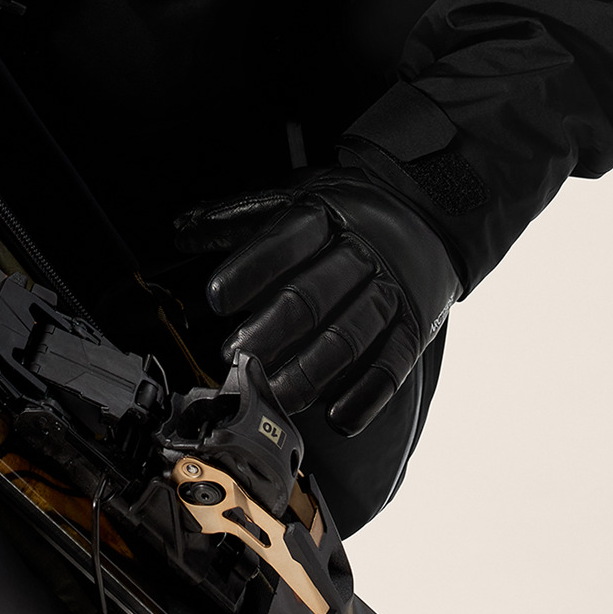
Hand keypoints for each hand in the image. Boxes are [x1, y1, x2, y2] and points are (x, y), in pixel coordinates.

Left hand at [174, 171, 460, 435]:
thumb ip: (240, 216)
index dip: (248, 270)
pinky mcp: (414, 325)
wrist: (430, 213)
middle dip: (272, 329)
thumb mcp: (297, 196)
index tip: (215, 297)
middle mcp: (361, 252)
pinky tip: (337, 417)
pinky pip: (393, 365)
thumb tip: (182, 230)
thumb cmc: (347, 212)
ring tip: (273, 394)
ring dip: (309, 371)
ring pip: (349, 335)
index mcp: (326, 214)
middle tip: (236, 354)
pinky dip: (365, 395)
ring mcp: (390, 291)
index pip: (285, 240)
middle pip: (314, 294)